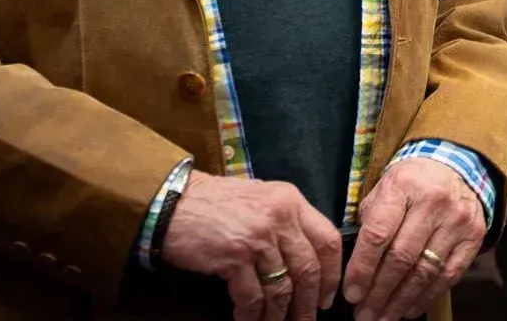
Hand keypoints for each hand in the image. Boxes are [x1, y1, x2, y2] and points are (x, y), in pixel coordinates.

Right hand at [160, 172, 343, 320]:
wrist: (173, 201)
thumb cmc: (216, 203)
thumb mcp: (261, 199)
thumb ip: (285, 222)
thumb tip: (305, 259)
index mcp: (291, 201)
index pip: (327, 240)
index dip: (333, 273)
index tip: (329, 296)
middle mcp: (280, 217)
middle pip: (308, 269)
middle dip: (309, 302)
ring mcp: (258, 237)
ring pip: (281, 288)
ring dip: (279, 314)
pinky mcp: (234, 257)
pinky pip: (252, 297)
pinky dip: (251, 314)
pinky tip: (247, 320)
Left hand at [342, 158, 486, 320]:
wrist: (456, 165)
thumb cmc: (411, 182)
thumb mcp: (384, 187)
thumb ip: (370, 221)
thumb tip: (353, 267)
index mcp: (403, 186)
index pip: (378, 234)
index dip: (362, 268)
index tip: (351, 294)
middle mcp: (433, 202)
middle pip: (402, 257)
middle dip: (379, 292)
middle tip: (363, 315)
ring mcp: (457, 220)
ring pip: (425, 271)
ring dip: (401, 301)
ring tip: (383, 318)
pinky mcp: (474, 235)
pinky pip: (449, 276)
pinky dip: (427, 297)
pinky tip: (409, 309)